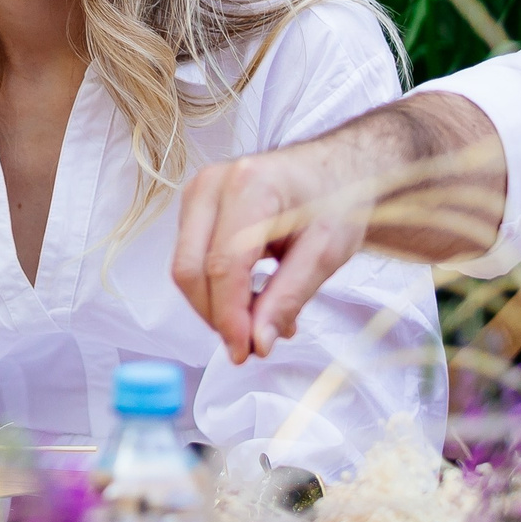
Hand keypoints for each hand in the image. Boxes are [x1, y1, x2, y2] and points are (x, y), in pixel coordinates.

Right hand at [172, 134, 374, 363]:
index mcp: (249, 186)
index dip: (230, 315)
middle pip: (190, 268)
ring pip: (185, 267)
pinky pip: (191, 259)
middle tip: (250, 346)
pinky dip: (214, 289)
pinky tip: (249, 298)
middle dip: (216, 316)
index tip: (245, 352)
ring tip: (260, 320)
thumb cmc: (334, 202)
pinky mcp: (193, 206)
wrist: (331, 169)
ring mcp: (196, 192)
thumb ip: (289, 297)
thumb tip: (257, 343)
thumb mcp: (326, 253)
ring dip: (215, 306)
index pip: (224, 264)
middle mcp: (210, 185)